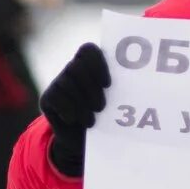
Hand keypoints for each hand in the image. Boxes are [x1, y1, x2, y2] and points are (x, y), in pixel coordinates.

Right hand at [41, 43, 109, 176]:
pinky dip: (67, 109)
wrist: (81, 139)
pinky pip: (55, 97)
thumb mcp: (114, 102)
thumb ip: (122, 90)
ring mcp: (57, 82)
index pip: (88, 50)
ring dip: (81, 104)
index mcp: (89, 64)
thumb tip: (142, 87)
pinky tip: (75, 120)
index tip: (108, 85)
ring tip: (91, 120)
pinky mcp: (47, 97)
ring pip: (66, 84)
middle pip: (76, 67)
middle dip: (90, 88)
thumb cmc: (104, 116)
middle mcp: (71, 69)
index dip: (98, 64)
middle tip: (101, 107)